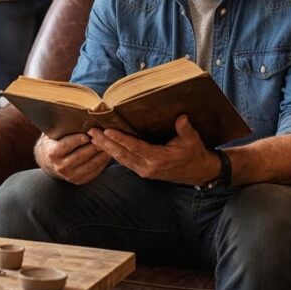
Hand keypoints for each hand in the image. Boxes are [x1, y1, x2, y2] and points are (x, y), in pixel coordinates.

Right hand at [34, 133, 110, 184]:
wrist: (51, 161)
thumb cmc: (56, 141)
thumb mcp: (54, 134)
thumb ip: (63, 127)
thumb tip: (75, 116)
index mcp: (52, 153)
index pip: (65, 146)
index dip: (76, 140)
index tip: (87, 135)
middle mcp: (60, 166)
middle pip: (81, 155)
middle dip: (94, 146)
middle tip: (105, 137)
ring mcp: (70, 175)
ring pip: (90, 164)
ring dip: (101, 154)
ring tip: (111, 144)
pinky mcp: (79, 180)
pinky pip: (94, 171)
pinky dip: (103, 162)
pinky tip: (109, 153)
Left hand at [87, 115, 219, 185]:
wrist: (199, 173)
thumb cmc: (194, 154)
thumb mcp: (192, 140)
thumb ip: (185, 129)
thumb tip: (181, 117)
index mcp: (159, 158)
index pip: (135, 147)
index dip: (120, 139)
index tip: (107, 131)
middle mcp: (148, 167)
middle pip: (122, 154)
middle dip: (105, 143)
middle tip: (91, 132)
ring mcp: (144, 171)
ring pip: (121, 159)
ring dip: (106, 149)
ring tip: (93, 138)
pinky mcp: (143, 171)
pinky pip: (125, 162)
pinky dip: (114, 154)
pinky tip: (104, 146)